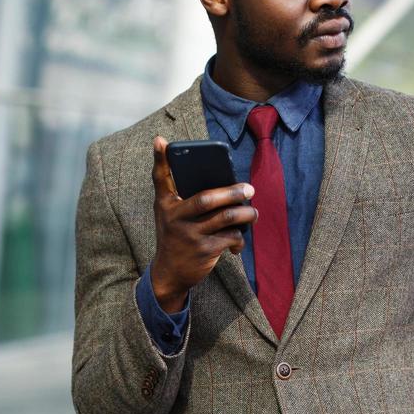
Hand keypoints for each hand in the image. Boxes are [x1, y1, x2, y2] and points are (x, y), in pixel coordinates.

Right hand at [148, 135, 257, 311]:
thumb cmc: (176, 236)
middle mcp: (175, 217)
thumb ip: (183, 195)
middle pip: (207, 198)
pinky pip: (231, 237)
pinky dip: (240, 238)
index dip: (160, 158)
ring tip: (253, 213)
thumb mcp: (170, 215)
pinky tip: (238, 241)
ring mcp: (190, 235)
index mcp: (165, 204)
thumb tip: (214, 179)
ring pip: (227, 217)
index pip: (160, 178)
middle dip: (232, 191)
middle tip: (249, 188)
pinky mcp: (204, 250)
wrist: (170, 273)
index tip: (161, 140)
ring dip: (246, 214)